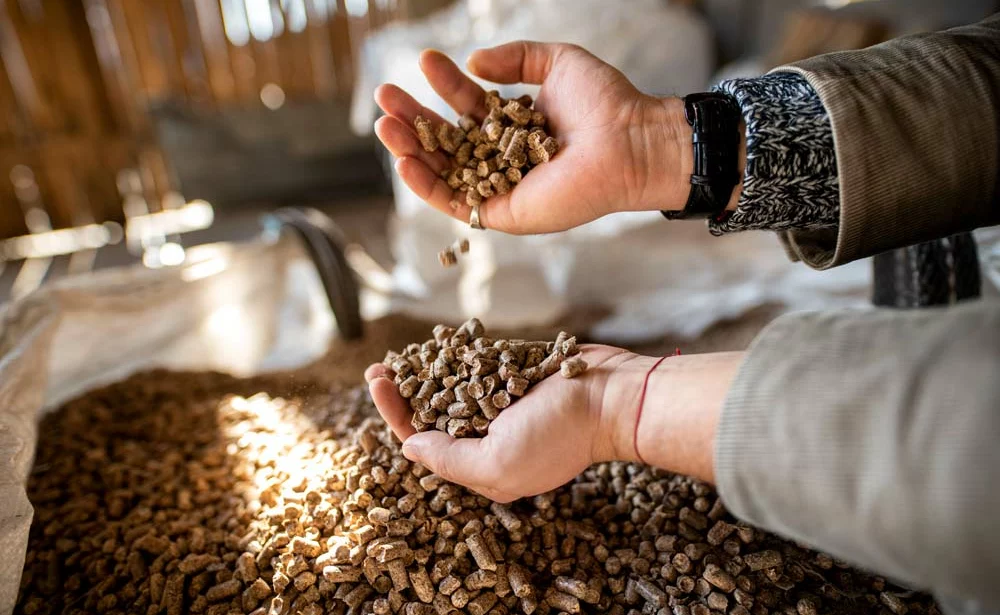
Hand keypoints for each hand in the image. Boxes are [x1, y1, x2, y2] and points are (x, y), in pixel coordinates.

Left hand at [365, 345, 637, 501]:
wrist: (612, 396)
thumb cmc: (558, 434)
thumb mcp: (497, 462)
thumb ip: (448, 459)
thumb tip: (407, 447)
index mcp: (483, 466)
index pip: (426, 444)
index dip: (397, 415)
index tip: (379, 384)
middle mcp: (490, 438)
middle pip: (433, 417)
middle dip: (403, 394)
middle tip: (377, 370)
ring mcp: (504, 405)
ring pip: (452, 389)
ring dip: (422, 373)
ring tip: (396, 357)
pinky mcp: (517, 375)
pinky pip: (479, 367)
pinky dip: (456, 357)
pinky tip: (433, 346)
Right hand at [373, 41, 693, 234]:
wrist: (628, 141)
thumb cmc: (604, 103)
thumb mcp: (555, 62)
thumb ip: (514, 58)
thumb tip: (473, 63)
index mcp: (513, 126)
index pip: (466, 107)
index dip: (443, 85)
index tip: (425, 61)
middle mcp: (503, 159)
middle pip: (445, 140)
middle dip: (413, 118)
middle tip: (385, 95)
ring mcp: (500, 188)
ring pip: (442, 172)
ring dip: (409, 150)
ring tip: (384, 124)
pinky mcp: (503, 213)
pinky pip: (455, 204)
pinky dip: (426, 186)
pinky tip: (404, 162)